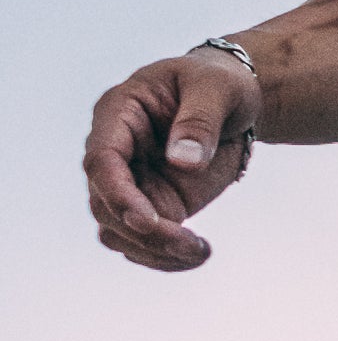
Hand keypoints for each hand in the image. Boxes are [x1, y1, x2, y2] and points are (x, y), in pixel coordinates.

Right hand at [83, 50, 261, 270]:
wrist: (233, 101)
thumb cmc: (220, 84)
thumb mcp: (218, 89)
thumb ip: (200, 120)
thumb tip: (183, 160)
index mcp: (119, 115)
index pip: (101, 160)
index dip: (117, 194)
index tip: (147, 222)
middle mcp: (117, 153)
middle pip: (104, 204)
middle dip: (143, 232)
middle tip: (191, 245)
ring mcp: (133, 182)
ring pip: (117, 231)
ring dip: (152, 252)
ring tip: (199, 252)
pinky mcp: (156, 203)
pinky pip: (144, 241)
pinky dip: (164, 257)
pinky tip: (196, 255)